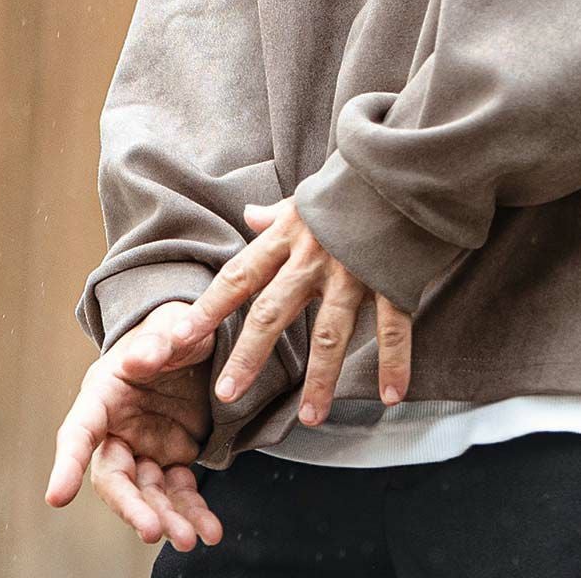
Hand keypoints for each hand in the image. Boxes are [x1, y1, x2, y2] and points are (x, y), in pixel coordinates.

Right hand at [44, 299, 224, 552]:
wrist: (197, 338)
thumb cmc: (172, 328)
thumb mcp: (168, 325)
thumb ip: (157, 341)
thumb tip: (139, 359)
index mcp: (103, 395)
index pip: (78, 432)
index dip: (66, 463)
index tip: (57, 496)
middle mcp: (117, 428)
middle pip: (115, 477)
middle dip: (131, 506)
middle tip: (152, 530)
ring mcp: (145, 446)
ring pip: (148, 493)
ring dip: (167, 518)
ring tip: (189, 539)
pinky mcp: (172, 456)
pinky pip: (179, 491)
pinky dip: (193, 511)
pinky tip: (209, 530)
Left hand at [178, 197, 412, 426]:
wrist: (403, 163)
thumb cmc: (352, 181)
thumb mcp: (307, 194)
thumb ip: (278, 214)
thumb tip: (250, 215)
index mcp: (289, 236)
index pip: (239, 276)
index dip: (209, 308)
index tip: (178, 339)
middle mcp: (314, 258)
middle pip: (273, 312)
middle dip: (249, 355)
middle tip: (227, 394)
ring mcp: (353, 271)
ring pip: (330, 333)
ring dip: (320, 378)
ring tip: (310, 417)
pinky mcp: (392, 278)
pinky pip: (393, 328)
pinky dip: (393, 363)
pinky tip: (389, 397)